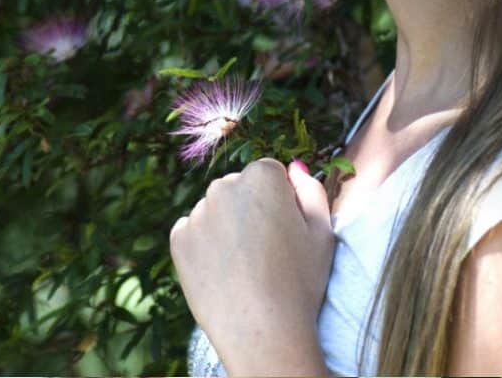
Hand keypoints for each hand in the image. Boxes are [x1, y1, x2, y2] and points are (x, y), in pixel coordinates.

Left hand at [170, 158, 334, 373]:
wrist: (262, 333)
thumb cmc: (300, 283)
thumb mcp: (322, 233)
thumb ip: (311, 191)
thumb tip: (294, 168)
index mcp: (262, 176)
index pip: (270, 174)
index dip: (281, 202)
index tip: (285, 231)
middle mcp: (224, 185)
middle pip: (239, 188)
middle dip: (250, 209)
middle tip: (265, 252)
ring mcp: (198, 211)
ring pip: (216, 210)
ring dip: (226, 226)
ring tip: (244, 267)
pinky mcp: (179, 238)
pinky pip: (193, 231)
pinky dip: (205, 245)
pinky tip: (223, 271)